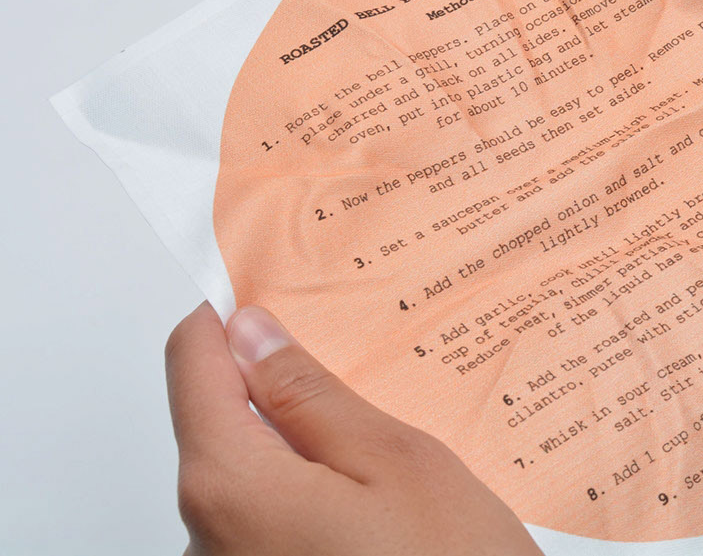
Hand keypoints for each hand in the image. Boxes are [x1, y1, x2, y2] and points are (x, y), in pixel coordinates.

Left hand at [165, 303, 542, 555]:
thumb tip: (252, 334)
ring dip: (300, 448)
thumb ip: (309, 393)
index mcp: (230, 487)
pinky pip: (262, 521)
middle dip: (278, 389)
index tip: (267, 291)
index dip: (227, 318)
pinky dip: (306, 496)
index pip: (190, 365)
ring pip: (246, 474)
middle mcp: (205, 539)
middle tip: (362, 376)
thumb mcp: (393, 458)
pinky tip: (374, 505)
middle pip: (217, 422)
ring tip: (385, 454)